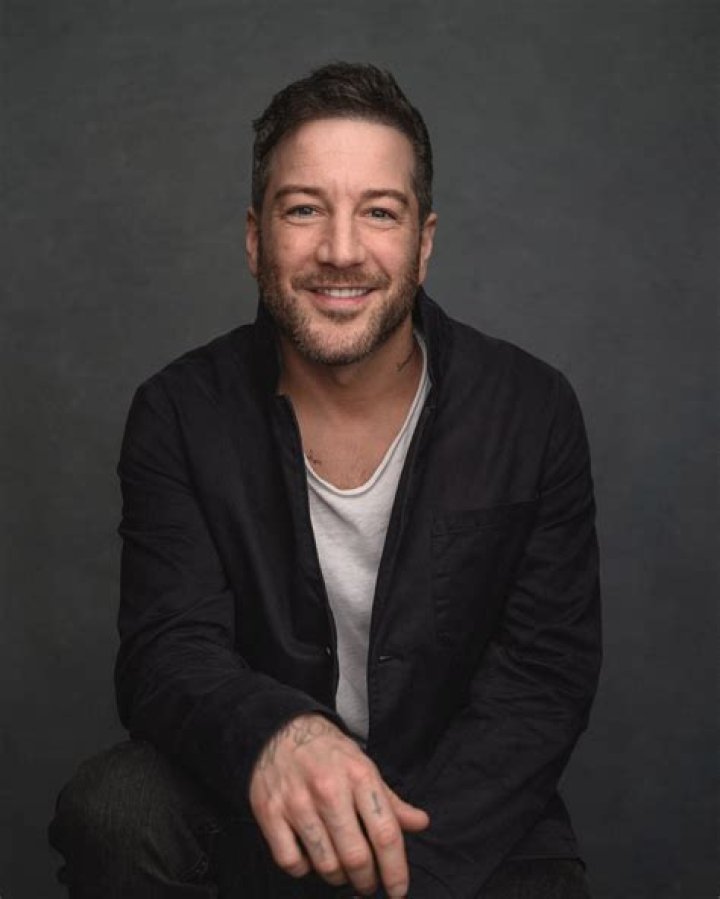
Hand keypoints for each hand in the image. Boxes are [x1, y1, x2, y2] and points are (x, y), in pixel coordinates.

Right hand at [249, 714, 428, 896]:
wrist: (281, 729)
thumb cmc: (329, 753)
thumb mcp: (364, 767)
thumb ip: (391, 800)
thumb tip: (421, 823)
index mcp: (359, 776)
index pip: (385, 834)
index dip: (396, 870)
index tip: (398, 890)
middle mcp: (329, 789)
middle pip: (356, 857)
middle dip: (367, 881)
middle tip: (368, 883)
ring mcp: (297, 802)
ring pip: (325, 864)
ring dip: (338, 877)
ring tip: (341, 870)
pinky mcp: (270, 812)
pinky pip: (291, 861)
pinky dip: (304, 869)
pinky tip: (310, 857)